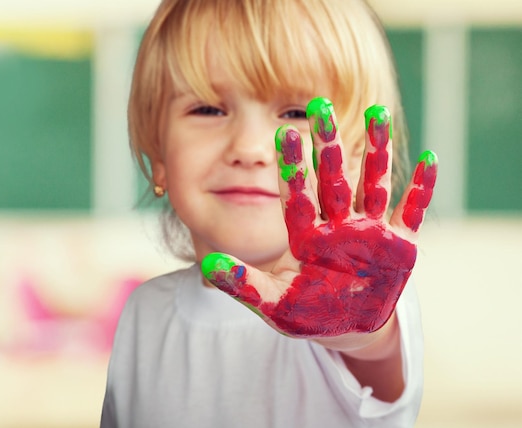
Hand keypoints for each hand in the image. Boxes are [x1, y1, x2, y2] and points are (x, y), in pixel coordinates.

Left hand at [201, 97, 436, 338]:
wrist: (347, 328)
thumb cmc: (309, 315)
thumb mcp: (275, 304)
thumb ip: (244, 285)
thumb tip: (208, 263)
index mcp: (307, 238)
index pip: (297, 198)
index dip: (291, 168)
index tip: (283, 132)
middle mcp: (338, 227)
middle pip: (333, 179)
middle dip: (327, 145)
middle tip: (320, 104)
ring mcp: (370, 232)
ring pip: (373, 185)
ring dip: (377, 152)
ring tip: (377, 112)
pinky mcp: (400, 246)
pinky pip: (411, 213)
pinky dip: (420, 190)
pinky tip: (429, 159)